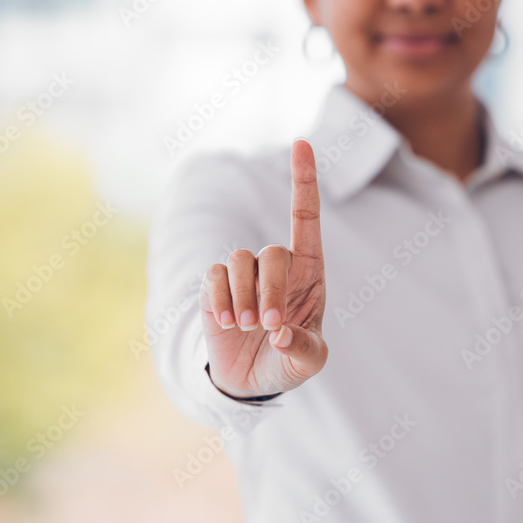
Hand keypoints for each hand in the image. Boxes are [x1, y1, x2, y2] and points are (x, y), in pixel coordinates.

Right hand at [199, 138, 328, 397]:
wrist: (250, 378)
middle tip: (269, 325)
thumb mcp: (308, 362)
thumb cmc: (288, 361)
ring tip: (248, 327)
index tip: (301, 143)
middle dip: (271, 289)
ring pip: (239, 261)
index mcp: (309, 273)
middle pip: (272, 253)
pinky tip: (228, 324)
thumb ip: (304, 350)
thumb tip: (281, 333)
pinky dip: (221, 301)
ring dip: (244, 298)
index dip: (304, 181)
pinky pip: (214, 276)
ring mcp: (244, 275)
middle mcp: (277, 267)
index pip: (306, 218)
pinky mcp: (215, 286)